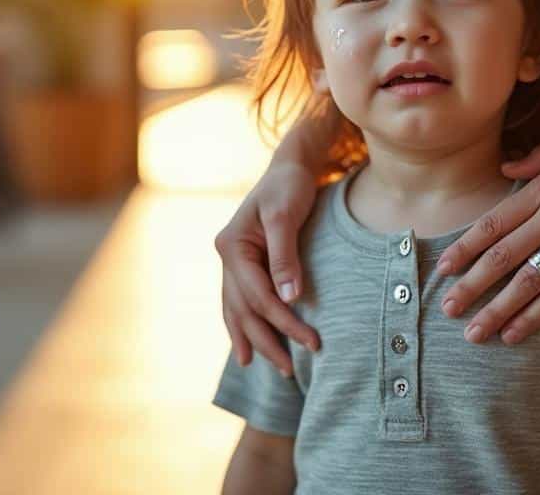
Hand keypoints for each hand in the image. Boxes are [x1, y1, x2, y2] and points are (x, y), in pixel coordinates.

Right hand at [216, 160, 321, 376]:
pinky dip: (247, 325)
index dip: (283, 322)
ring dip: (253, 340)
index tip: (312, 342)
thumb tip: (289, 299)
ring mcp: (233, 261)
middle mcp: (227, 256)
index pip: (258, 295)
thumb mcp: (286, 215)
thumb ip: (285, 257)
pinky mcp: (247, 263)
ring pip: (238, 310)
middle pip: (243, 309)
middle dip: (266, 341)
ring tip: (269, 369)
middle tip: (290, 372)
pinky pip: (243, 301)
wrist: (289, 167)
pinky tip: (250, 347)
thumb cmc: (289, 186)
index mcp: (232, 245)